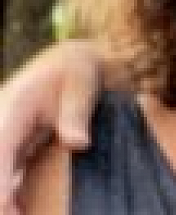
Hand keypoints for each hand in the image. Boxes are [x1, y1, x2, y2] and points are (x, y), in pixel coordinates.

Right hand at [0, 40, 102, 213]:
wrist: (73, 61)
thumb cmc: (77, 72)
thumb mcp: (82, 87)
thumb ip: (76, 115)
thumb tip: (78, 144)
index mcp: (12, 107)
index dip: (0, 184)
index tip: (8, 207)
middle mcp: (0, 122)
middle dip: (1, 196)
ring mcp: (2, 133)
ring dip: (5, 194)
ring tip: (21, 214)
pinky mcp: (10, 142)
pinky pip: (4, 169)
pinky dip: (8, 190)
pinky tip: (19, 208)